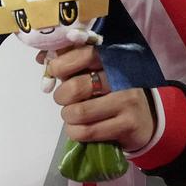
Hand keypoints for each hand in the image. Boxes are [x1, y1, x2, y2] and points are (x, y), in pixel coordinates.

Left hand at [40, 46, 155, 151]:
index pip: (84, 54)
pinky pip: (87, 131)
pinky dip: (75, 132)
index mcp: (112, 59)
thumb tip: (41, 58)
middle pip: (75, 87)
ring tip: (72, 115)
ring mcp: (127, 101)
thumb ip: (69, 61)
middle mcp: (123, 78)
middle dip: (61, 96)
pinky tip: (79, 128)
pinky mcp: (128, 125)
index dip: (62, 63)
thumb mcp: (94, 72)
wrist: (143, 120)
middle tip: (63, 99)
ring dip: (67, 116)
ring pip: (79, 112)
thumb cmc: (109, 92)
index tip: (54, 71)